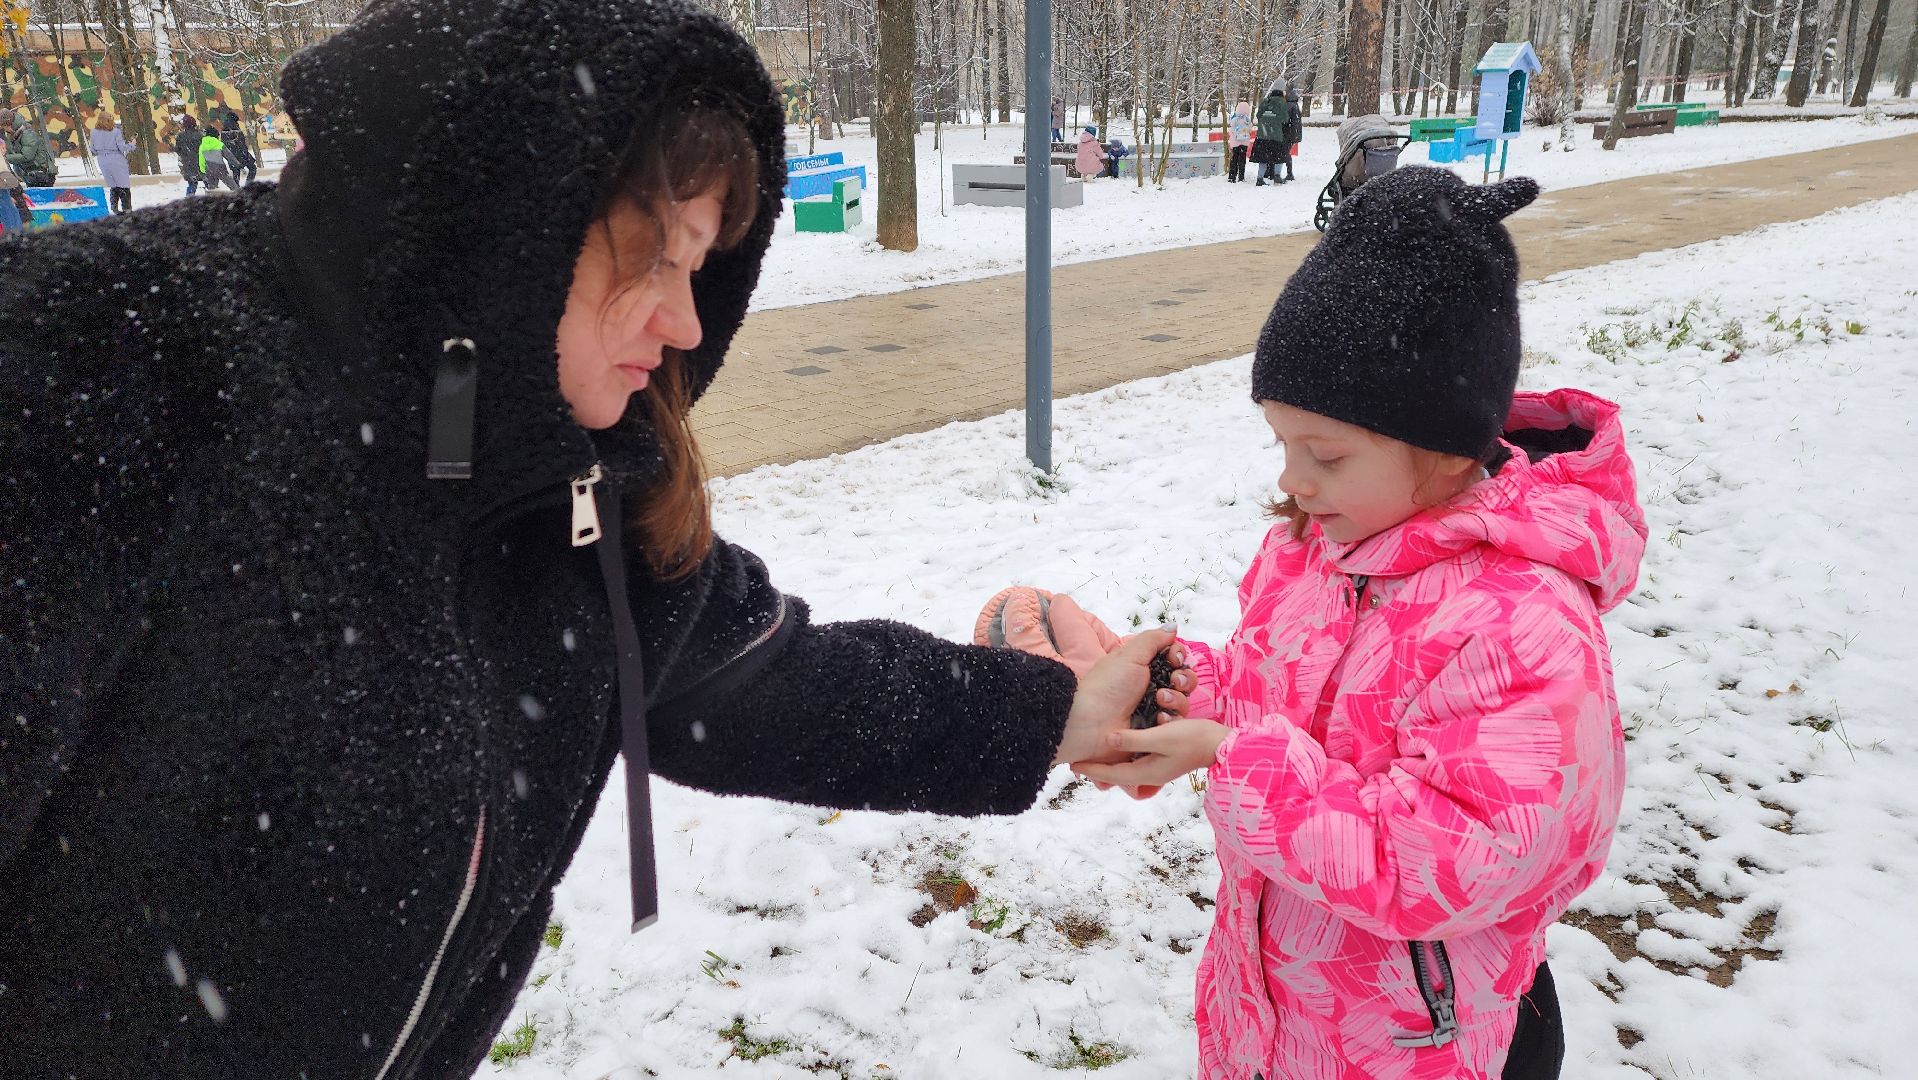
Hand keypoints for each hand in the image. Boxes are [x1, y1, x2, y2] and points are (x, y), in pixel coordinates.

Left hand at [1052, 629, 1178, 765]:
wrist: (1092, 722)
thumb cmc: (1107, 686)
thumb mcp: (1129, 655)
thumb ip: (1153, 639)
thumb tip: (1173, 626)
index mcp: (1144, 666)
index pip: (1174, 657)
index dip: (1179, 656)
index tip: (1174, 658)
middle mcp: (1152, 685)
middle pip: (1184, 679)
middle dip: (1184, 678)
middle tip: (1174, 680)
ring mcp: (1155, 708)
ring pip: (1183, 700)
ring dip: (1177, 698)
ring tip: (1161, 699)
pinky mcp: (1155, 728)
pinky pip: (1175, 722)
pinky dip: (1171, 718)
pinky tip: (1160, 717)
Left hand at [1073, 719, 1229, 791]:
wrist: (1219, 744)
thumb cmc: (1193, 739)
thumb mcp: (1162, 736)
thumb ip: (1135, 739)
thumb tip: (1110, 739)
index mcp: (1146, 772)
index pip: (1112, 773)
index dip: (1092, 769)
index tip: (1073, 764)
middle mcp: (1148, 774)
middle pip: (1115, 774)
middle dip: (1096, 769)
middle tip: (1076, 761)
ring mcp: (1156, 769)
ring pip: (1124, 769)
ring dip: (1108, 764)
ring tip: (1091, 756)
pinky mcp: (1162, 761)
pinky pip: (1135, 762)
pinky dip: (1122, 757)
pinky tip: (1116, 749)